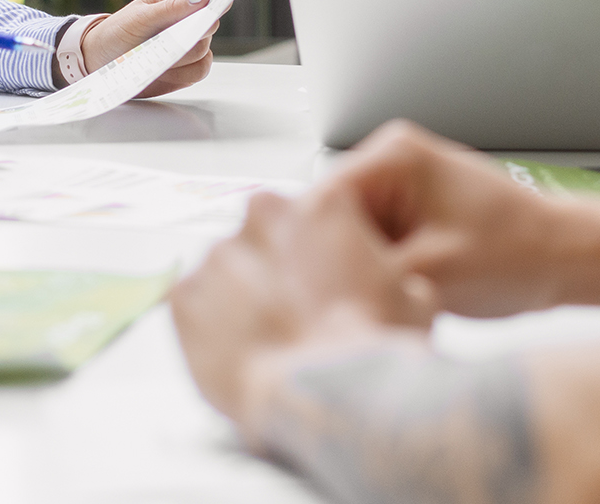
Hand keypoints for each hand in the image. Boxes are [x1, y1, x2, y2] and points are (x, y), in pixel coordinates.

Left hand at [81, 0, 216, 96]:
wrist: (100, 62)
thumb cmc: (117, 31)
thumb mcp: (141, 16)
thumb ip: (173, 7)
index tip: (213, 6)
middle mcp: (189, 17)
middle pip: (211, 23)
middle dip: (191, 33)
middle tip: (169, 37)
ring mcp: (189, 43)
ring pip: (205, 50)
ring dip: (181, 56)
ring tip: (156, 55)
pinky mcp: (187, 67)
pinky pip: (200, 70)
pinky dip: (183, 73)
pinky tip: (162, 70)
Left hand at [170, 181, 436, 435]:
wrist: (327, 395)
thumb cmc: (372, 345)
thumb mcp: (414, 298)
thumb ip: (392, 278)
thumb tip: (399, 290)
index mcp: (321, 205)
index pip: (310, 212)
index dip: (315, 251)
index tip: (321, 281)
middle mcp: (263, 218)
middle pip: (263, 236)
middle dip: (274, 268)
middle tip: (293, 312)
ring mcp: (219, 256)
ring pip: (227, 271)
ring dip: (241, 298)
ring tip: (266, 340)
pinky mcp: (185, 297)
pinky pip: (193, 305)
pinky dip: (209, 325)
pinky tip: (239, 351)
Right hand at [325, 119, 569, 316]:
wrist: (566, 261)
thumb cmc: (518, 256)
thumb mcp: (428, 270)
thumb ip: (360, 266)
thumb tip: (308, 276)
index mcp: (394, 154)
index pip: (317, 202)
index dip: (314, 253)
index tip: (324, 293)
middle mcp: (392, 157)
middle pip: (330, 220)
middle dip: (345, 262)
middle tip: (373, 297)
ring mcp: (401, 182)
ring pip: (350, 237)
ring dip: (366, 269)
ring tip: (402, 290)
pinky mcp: (411, 209)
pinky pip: (373, 243)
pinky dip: (384, 270)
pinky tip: (410, 288)